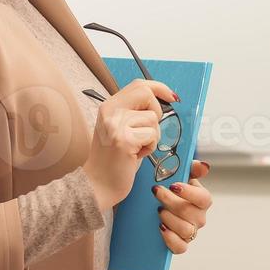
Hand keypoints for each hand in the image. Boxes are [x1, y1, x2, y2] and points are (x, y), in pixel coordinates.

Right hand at [82, 78, 177, 208]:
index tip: (172, 97)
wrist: (97, 184)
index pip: (139, 85)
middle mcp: (110, 112)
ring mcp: (115, 125)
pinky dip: (150, 147)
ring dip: (152, 136)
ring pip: (153, 119)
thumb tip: (163, 101)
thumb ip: (135, 112)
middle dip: (156, 113)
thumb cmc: (113, 159)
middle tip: (146, 131)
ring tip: (136, 148)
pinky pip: (152, 136)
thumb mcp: (121, 129)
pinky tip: (135, 155)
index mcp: (109, 106)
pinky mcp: (124, 140)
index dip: (159, 88)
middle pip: (147, 95)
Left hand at [155, 158, 212, 253]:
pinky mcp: (180, 245)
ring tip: (158, 210)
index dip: (189, 192)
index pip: (204, 198)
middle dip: (171, 201)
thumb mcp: (180, 176)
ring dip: (169, 218)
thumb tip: (203, 166)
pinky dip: (170, 238)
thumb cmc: (170, 192)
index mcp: (201, 200)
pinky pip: (180, 247)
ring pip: (185, 230)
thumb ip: (191, 169)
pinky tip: (160, 228)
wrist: (152, 209)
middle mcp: (199, 218)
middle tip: (157, 192)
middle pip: (190, 213)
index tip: (173, 185)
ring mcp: (190, 232)